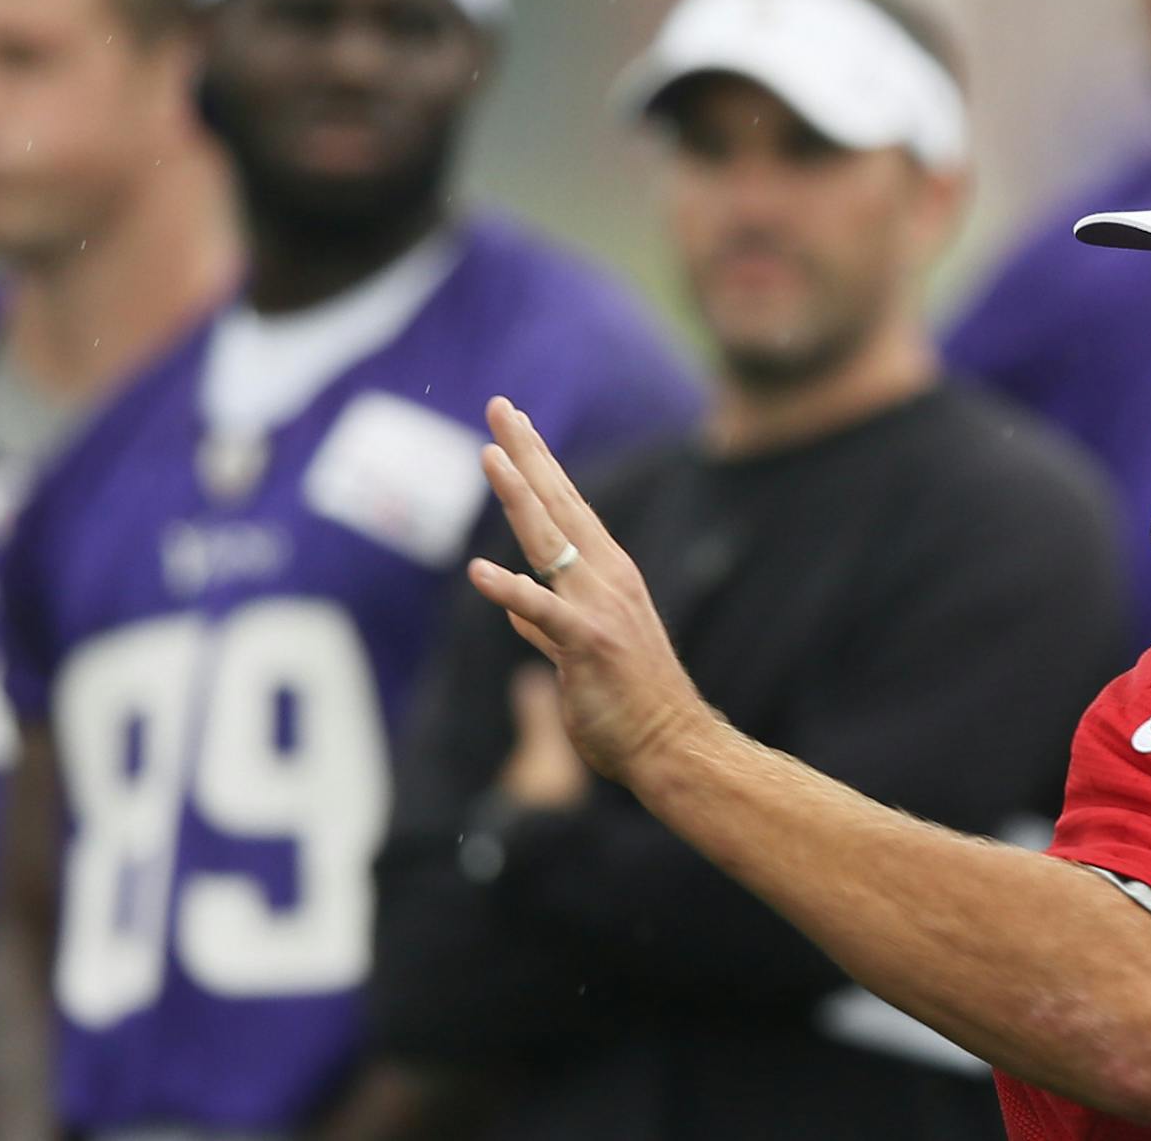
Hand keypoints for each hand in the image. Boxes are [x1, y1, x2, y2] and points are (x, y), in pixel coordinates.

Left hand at [467, 396, 714, 784]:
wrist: (671, 744)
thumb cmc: (630, 703)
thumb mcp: (584, 653)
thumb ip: (547, 626)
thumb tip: (517, 610)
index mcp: (606, 574)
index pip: (565, 505)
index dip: (537, 462)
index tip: (513, 423)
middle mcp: (605, 577)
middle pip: (558, 503)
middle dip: (527, 452)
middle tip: (500, 406)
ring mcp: (598, 606)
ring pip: (550, 540)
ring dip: (519, 496)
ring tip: (489, 456)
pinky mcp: (588, 643)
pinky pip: (543, 612)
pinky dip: (511, 591)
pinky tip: (479, 571)